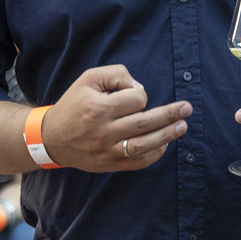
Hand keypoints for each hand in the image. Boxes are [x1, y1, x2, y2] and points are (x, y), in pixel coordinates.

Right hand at [43, 65, 190, 172]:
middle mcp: (104, 132)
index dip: (139, 94)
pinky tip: (165, 144)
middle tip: (187, 108)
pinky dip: (155, 154)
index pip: (135, 100)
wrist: (53, 138)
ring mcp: (108, 151)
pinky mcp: (110, 164)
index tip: (134, 94)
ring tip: (182, 126)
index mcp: (98, 108)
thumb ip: (115, 74)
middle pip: (145, 123)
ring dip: (168, 135)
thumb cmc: (74, 104)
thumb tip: (138, 88)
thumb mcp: (88, 79)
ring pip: (145, 145)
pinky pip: (139, 162)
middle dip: (169, 115)